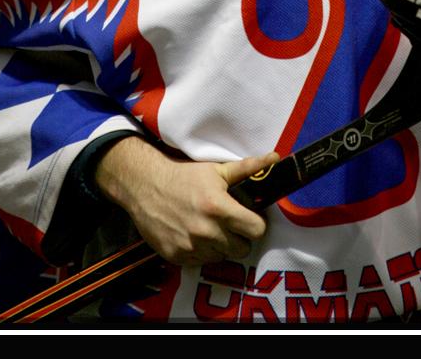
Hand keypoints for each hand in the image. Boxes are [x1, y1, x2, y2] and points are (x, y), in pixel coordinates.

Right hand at [94, 137, 278, 265]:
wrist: (145, 186)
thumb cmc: (184, 175)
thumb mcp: (216, 170)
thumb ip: (248, 168)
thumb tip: (275, 158)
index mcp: (219, 208)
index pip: (257, 230)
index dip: (256, 223)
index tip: (249, 217)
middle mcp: (206, 231)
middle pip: (242, 249)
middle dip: (240, 236)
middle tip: (229, 223)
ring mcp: (191, 247)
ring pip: (223, 257)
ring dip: (220, 245)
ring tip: (209, 227)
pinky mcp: (178, 257)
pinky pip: (202, 262)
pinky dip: (202, 251)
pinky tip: (194, 234)